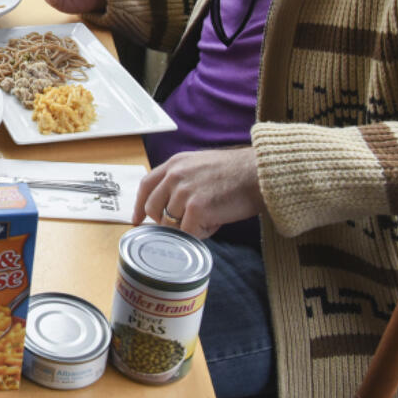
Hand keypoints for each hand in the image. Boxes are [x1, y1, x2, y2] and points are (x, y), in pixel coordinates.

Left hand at [132, 146, 262, 238]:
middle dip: (164, 221)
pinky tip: (215, 223)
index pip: (146, 185)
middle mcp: (174, 176)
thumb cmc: (236, 172)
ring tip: (210, 217)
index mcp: (174, 164)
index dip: (139, 205)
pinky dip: (201, 233)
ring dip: (189, 227)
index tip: (137, 220)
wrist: (259, 174)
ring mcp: (184, 192)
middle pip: (153, 207)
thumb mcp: (200, 165)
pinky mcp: (196, 208)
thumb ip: (181, 179)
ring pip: (171, 223)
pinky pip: (188, 232)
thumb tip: (168, 204)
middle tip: (184, 224)